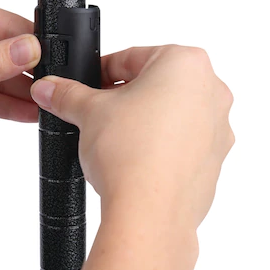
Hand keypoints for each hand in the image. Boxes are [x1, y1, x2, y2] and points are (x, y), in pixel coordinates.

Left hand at [0, 0, 40, 179]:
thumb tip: (29, 49)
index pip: (1, 22)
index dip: (28, 44)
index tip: (54, 64)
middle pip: (1, 50)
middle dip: (26, 72)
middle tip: (53, 91)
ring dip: (16, 93)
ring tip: (46, 108)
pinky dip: (0, 106)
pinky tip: (24, 114)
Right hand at [30, 45, 234, 230]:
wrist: (149, 213)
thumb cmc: (132, 155)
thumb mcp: (88, 112)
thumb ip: (67, 94)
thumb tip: (50, 89)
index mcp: (186, 63)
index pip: (131, 57)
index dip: (101, 72)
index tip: (85, 86)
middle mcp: (211, 91)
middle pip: (155, 84)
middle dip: (123, 97)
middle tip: (95, 113)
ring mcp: (218, 128)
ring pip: (171, 114)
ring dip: (142, 121)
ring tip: (113, 141)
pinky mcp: (214, 161)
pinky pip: (182, 144)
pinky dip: (159, 147)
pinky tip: (134, 161)